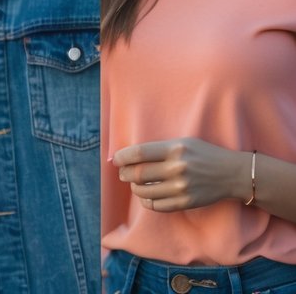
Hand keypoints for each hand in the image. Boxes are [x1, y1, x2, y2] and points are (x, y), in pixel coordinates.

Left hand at [113, 137, 250, 211]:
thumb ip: (158, 148)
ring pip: (144, 191)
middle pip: (138, 174)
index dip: (121, 157)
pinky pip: (157, 205)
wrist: (233, 173)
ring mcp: (182, 187)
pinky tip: (147, 196)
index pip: (138, 153)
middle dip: (125, 174)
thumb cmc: (204, 154)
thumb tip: (128, 156)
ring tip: (136, 184)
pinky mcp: (186, 202)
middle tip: (123, 174)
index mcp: (175, 149)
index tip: (116, 160)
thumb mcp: (183, 143)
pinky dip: (147, 201)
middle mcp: (177, 168)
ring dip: (135, 188)